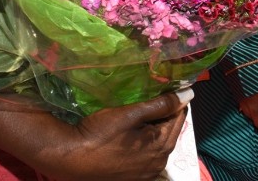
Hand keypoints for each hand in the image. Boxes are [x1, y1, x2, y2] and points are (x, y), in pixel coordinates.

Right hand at [0, 88, 188, 180]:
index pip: (179, 117)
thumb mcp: (131, 113)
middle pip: (170, 131)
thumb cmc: (99, 133)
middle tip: (155, 95)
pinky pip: (147, 154)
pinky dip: (146, 141)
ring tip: (144, 110)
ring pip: (159, 142)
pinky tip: (134, 130)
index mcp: (161, 147)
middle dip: (166, 113)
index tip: (167, 85)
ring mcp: (145, 173)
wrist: (69, 157)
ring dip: (156, 127)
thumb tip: (188, 94)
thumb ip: (161, 104)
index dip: (175, 100)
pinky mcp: (133, 176)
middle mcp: (158, 164)